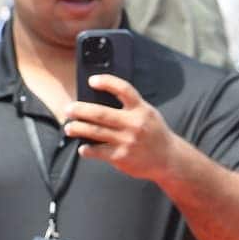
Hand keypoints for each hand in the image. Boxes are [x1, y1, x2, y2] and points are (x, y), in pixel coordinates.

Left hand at [65, 75, 181, 182]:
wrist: (169, 159)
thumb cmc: (154, 134)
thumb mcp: (148, 115)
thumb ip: (130, 107)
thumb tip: (99, 100)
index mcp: (141, 110)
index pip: (124, 90)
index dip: (107, 82)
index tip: (92, 81)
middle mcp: (134, 124)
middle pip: (100, 113)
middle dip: (80, 110)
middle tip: (69, 109)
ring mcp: (127, 141)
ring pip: (94, 132)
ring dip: (77, 129)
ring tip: (69, 128)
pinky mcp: (121, 157)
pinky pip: (97, 151)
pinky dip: (86, 150)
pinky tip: (83, 148)